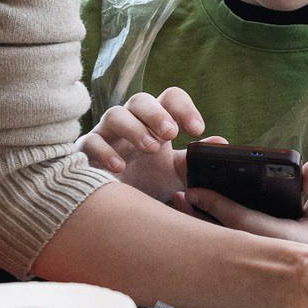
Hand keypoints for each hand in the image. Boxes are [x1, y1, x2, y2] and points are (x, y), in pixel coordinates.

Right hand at [78, 88, 204, 202]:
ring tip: (151, 148)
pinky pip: (91, 142)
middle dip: (156, 114)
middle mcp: (130, 121)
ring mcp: (106, 134)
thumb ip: (193, 160)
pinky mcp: (86, 151)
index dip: (184, 108)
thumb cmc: (146, 181)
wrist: (114, 208)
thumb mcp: (174, 173)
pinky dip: (105, 152)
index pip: (169, 99)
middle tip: (172, 134)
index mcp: (154, 121)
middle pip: (140, 100)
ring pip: (115, 114)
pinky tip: (120, 167)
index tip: (197, 130)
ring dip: (134, 128)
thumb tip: (221, 145)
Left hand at [185, 158, 307, 249]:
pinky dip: (209, 227)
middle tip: (177, 194)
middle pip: (222, 233)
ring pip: (220, 240)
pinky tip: (193, 213)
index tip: (195, 189)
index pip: (242, 221)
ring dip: (198, 221)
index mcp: (282, 240)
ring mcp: (257, 255)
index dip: (217, 205)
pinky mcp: (254, 255)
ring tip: (179, 200)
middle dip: (197, 214)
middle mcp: (264, 251)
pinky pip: (226, 241)